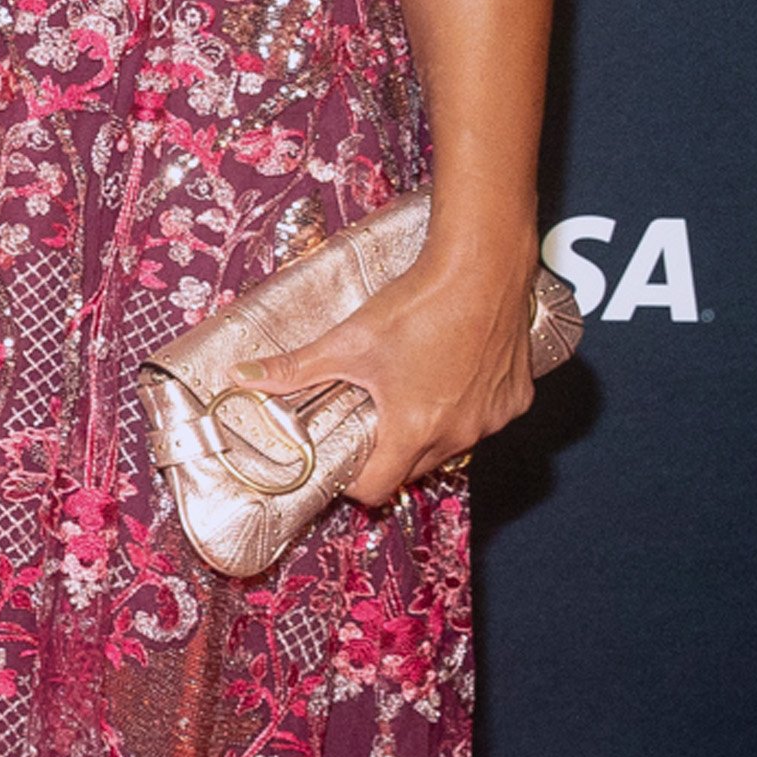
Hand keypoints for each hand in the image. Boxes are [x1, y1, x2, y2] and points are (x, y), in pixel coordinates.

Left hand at [260, 227, 543, 506]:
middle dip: (389, 453)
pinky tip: (452, 375)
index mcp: (413, 428)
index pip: (379, 487)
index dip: (355, 480)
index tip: (345, 462)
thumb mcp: (348, 341)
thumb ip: (294, 367)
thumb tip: (240, 375)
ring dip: (430, 430)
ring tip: (411, 391)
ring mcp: (492, 418)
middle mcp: (458, 433)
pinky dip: (467, 408)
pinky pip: (486, 419)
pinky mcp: (517, 399)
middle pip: (414, 468)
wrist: (481, 269)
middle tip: (372, 419)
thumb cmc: (417, 305)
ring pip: (453, 444)